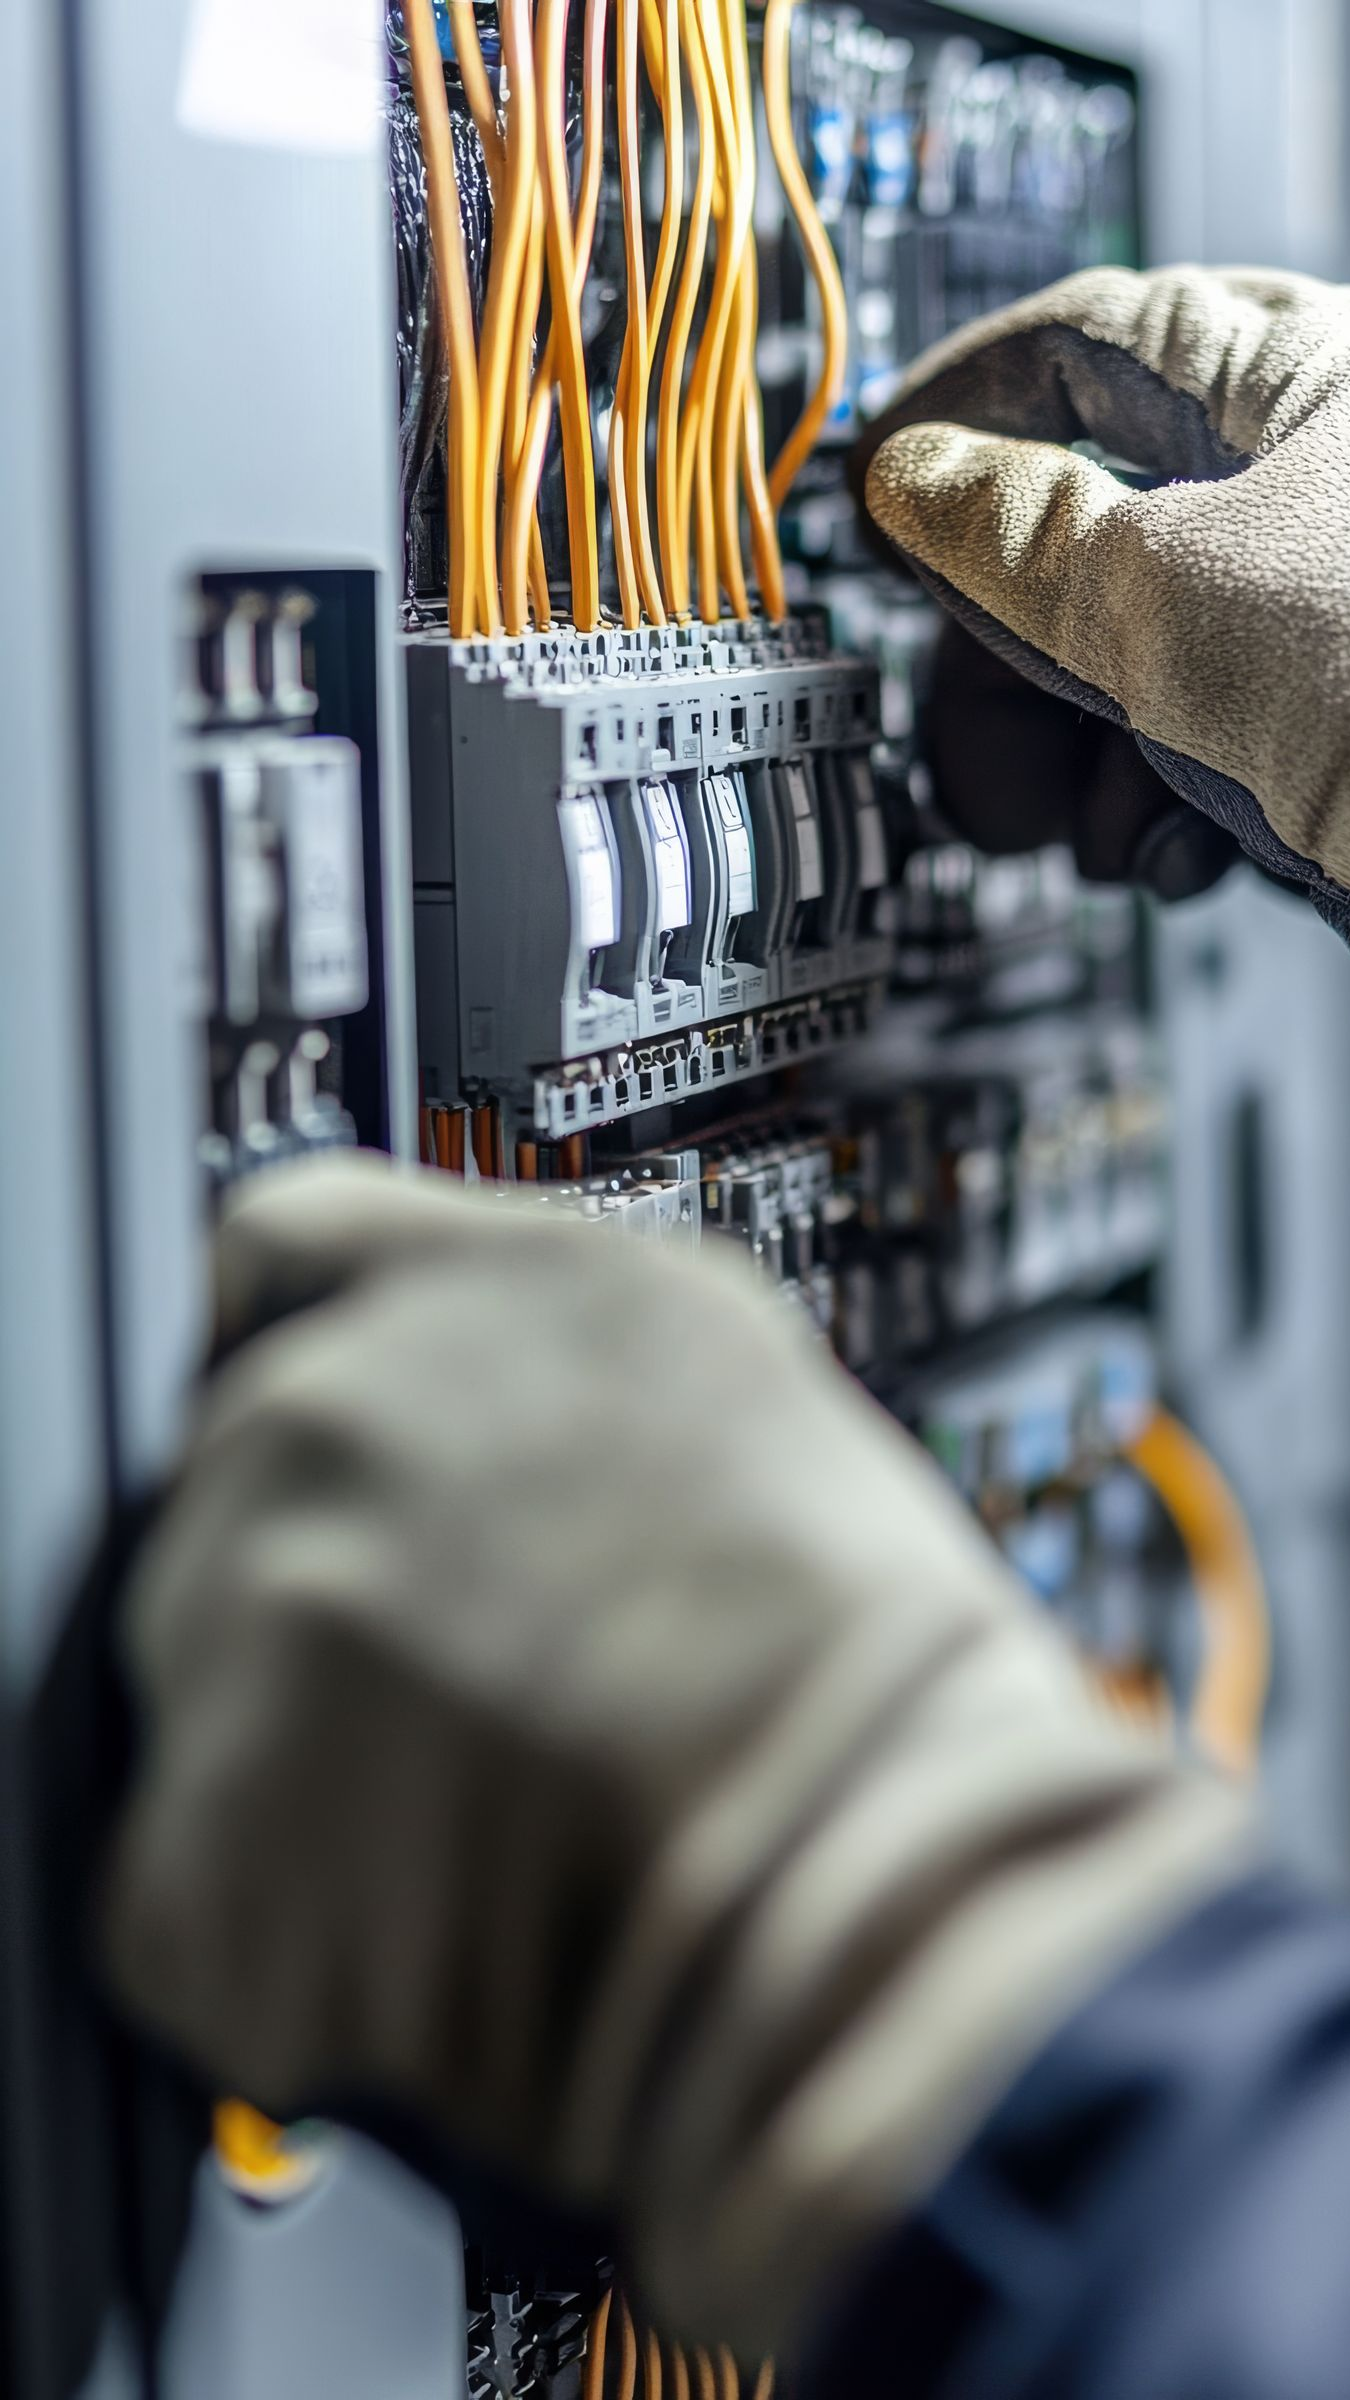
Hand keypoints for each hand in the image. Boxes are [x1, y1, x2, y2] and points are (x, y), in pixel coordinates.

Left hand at [102, 1154, 1247, 2356]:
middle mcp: (352, 1407)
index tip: (320, 1444)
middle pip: (236, 1488)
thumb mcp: (755, 1420)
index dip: (291, 1351)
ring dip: (313, 1761)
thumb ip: (566, 1393)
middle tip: (471, 1704)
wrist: (912, 1904)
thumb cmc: (898, 1698)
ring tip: (497, 1838)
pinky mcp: (211, 1823)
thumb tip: (485, 1454)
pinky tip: (447, 1943)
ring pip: (207, 1684)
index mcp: (510, 1288)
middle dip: (331, 1592)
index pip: (285, 1248)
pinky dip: (288, 1936)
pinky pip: (190, 1880)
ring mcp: (264, 1603)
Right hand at [854, 266, 1349, 935]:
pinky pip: (1204, 740)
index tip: (876, 487)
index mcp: (1299, 378)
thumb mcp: (1169, 603)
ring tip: (1096, 831)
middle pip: (1093, 532)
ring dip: (1080, 761)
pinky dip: (1161, 803)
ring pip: (1137, 658)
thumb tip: (918, 482)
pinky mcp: (1339, 727)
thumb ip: (1017, 537)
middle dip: (1008, 660)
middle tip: (965, 743)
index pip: (1086, 346)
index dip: (959, 412)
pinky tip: (1171, 853)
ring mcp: (1329, 611)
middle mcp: (1320, 481)